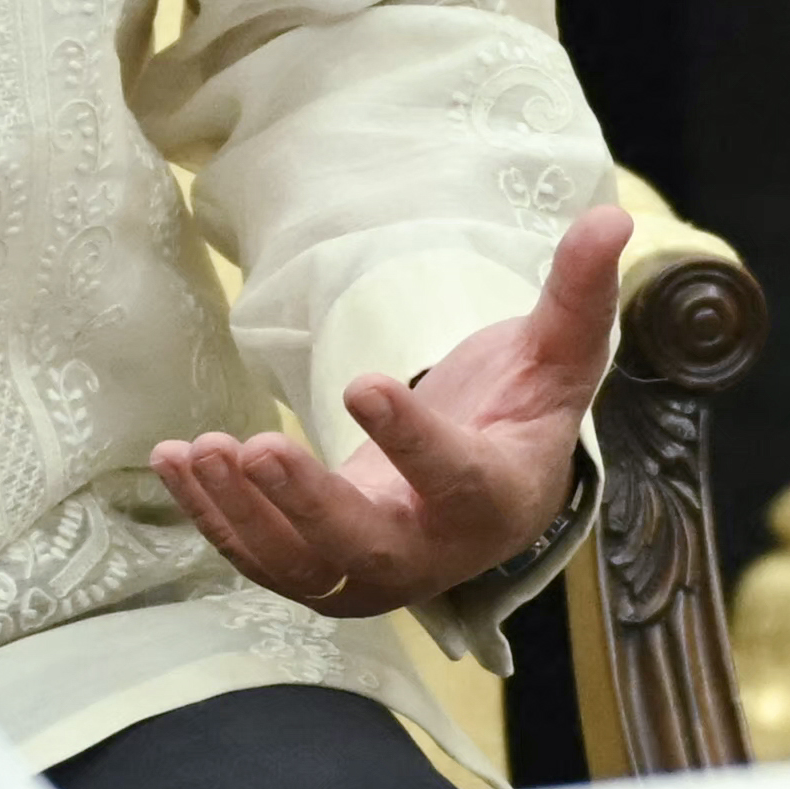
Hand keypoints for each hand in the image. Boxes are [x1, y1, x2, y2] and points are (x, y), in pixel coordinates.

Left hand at [157, 202, 630, 617]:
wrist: (492, 494)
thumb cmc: (523, 416)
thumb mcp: (558, 354)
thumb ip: (577, 293)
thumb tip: (611, 216)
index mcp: (493, 495)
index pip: (454, 476)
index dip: (410, 437)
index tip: (363, 384)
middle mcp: (432, 550)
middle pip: (366, 548)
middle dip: (307, 505)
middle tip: (258, 449)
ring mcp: (371, 572)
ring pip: (300, 565)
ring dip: (244, 513)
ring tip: (203, 449)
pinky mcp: (321, 572)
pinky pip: (262, 559)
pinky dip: (215, 518)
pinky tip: (178, 460)